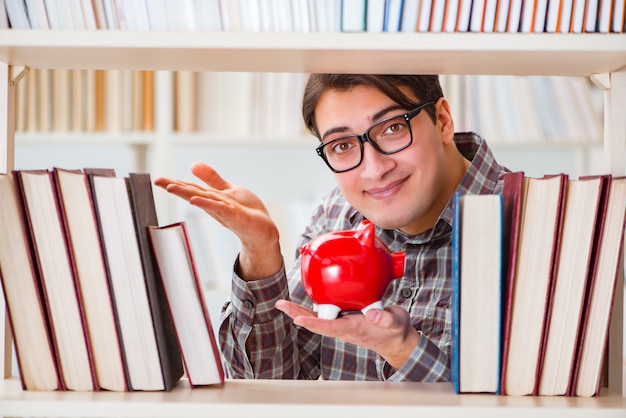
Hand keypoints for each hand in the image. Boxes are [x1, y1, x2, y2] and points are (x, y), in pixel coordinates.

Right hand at [154, 162, 281, 280]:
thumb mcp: (228, 190)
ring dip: (187, 193)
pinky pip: (220, 208)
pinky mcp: (235, 215)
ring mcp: (224, 211)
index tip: (157, 179)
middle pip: (193, 193)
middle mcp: (214, 205)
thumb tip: (193, 165)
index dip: (175, 183)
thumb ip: (212, 179)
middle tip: (157, 182)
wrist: (263, 230)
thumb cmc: (247, 211)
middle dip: (175, 187)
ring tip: (170, 187)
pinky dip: (207, 204)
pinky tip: (195, 200)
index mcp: (211, 198)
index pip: (191, 188)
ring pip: (203, 199)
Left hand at [275, 300, 419, 370]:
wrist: (396, 340)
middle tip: (280, 304)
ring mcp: (342, 324)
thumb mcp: (395, 323)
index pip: (329, 327)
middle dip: (297, 314)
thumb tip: (373, 313)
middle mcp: (343, 328)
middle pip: (316, 322)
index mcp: (353, 329)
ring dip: (299, 311)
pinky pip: (324, 313)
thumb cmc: (396, 331)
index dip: (313, 323)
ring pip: (317, 318)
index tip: (297, 320)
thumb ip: (385, 318)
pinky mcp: (344, 319)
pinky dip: (312, 307)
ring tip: (283, 303)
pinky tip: (306, 299)